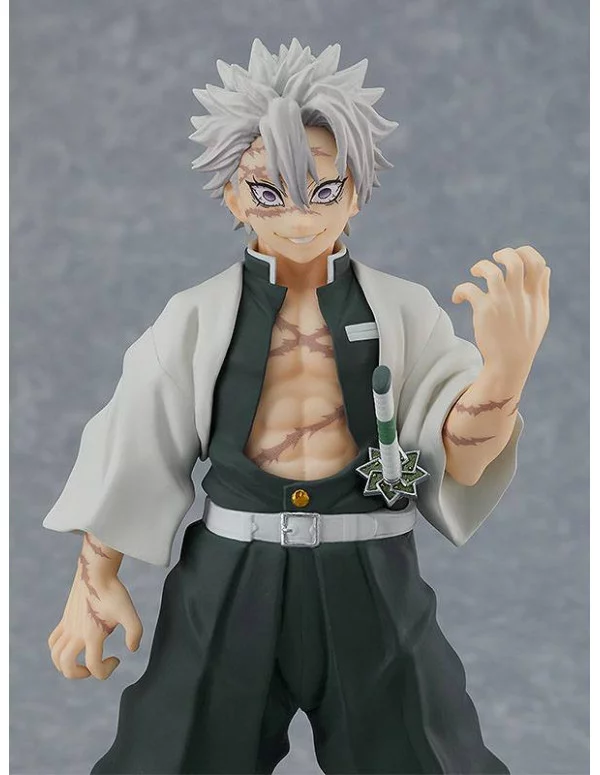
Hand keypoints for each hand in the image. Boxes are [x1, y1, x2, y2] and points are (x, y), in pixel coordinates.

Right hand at [48, 566, 142, 679]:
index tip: (117, 658)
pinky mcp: (64, 620)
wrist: (95, 571)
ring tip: (81, 661)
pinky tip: (74, 645)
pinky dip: (58, 650)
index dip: (106, 671)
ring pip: (55, 656)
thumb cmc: (113, 591)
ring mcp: (68, 627)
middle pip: (67, 666)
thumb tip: (132, 649)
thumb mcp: (129, 612)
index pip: (93, 666)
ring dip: (65, 665)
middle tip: (95, 666)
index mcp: (92, 635)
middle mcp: (77, 634)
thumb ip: (135, 632)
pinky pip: (54, 640)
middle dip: (80, 674)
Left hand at [451, 245, 549, 382]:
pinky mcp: (484, 310)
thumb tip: (545, 268)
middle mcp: (519, 296)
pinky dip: (460, 290)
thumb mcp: (541, 314)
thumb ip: (543, 290)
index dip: (525, 253)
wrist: (509, 363)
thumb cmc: (525, 339)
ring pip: (491, 271)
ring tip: (475, 272)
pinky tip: (457, 299)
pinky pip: (469, 289)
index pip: (537, 263)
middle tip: (494, 259)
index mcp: (535, 296)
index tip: (514, 258)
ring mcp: (502, 302)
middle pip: (515, 261)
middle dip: (504, 253)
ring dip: (480, 266)